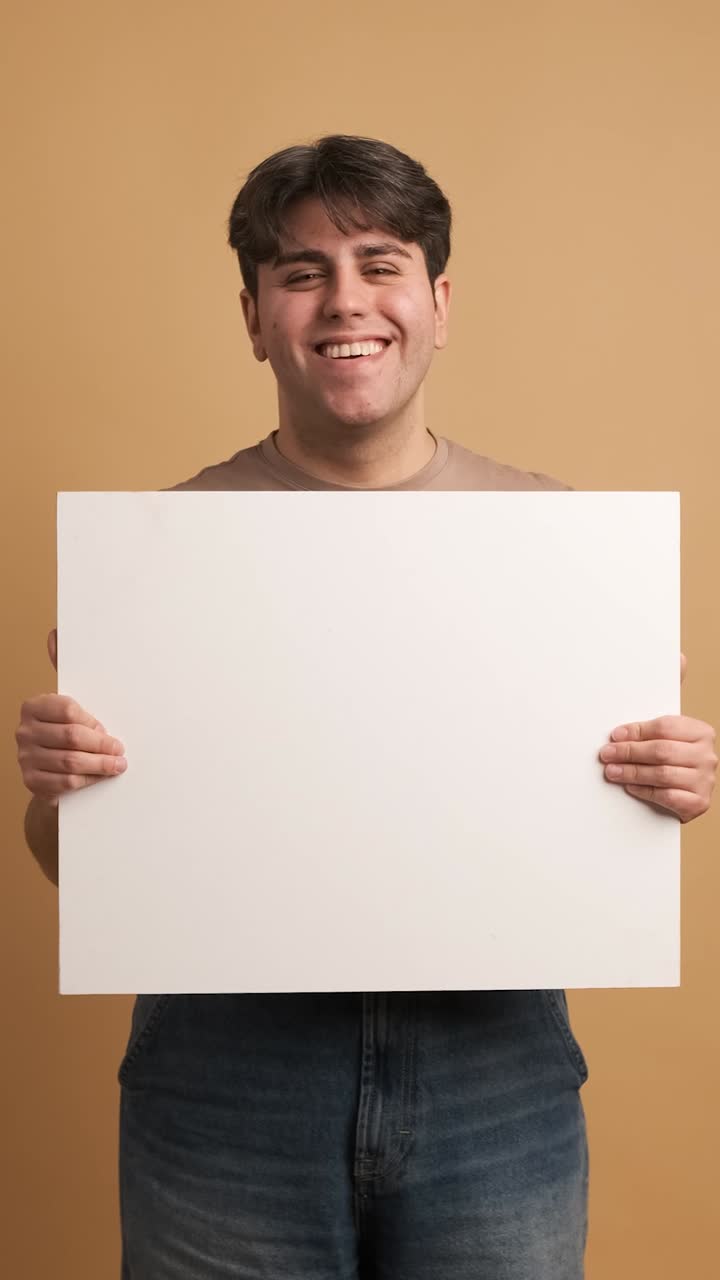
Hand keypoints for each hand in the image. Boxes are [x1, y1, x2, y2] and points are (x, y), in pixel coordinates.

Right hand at [15, 628, 126, 808]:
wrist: (54, 772)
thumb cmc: (68, 731)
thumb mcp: (71, 705)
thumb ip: (67, 671)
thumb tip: (56, 633)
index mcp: (34, 706)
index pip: (67, 709)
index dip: (92, 721)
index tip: (107, 728)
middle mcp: (25, 731)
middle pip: (71, 737)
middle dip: (102, 745)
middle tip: (120, 750)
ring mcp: (26, 758)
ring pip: (70, 762)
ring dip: (100, 765)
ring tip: (118, 765)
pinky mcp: (32, 781)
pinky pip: (65, 783)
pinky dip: (87, 780)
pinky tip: (99, 777)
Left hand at [599, 652, 716, 822]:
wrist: (683, 796)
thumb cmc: (668, 757)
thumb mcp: (667, 730)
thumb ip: (667, 699)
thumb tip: (679, 656)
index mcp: (700, 731)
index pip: (665, 727)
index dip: (636, 731)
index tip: (613, 735)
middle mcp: (707, 754)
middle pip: (662, 750)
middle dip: (629, 752)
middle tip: (605, 755)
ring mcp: (705, 780)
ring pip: (662, 774)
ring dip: (631, 772)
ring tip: (611, 772)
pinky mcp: (698, 803)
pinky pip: (668, 796)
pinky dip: (645, 792)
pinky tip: (630, 787)